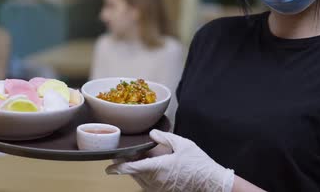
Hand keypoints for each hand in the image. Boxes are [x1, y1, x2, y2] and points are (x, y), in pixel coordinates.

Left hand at [106, 129, 233, 191]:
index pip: (133, 168)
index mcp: (159, 168)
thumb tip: (152, 134)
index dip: (118, 168)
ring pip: (140, 180)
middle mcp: (157, 181)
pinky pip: (148, 185)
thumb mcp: (183, 145)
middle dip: (128, 164)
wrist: (211, 182)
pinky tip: (151, 168)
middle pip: (134, 173)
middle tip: (127, 154)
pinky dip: (144, 177)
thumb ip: (165, 138)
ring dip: (136, 171)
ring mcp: (160, 189)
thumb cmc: (198, 164)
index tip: (108, 168)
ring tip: (140, 159)